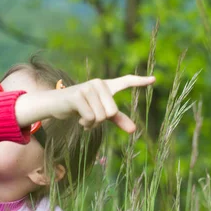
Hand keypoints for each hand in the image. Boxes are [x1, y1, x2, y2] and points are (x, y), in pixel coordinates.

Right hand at [15, 75, 155, 132]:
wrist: (56, 104)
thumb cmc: (80, 108)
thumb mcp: (100, 114)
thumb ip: (118, 120)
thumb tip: (134, 130)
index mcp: (106, 86)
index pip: (126, 81)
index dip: (140, 81)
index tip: (154, 80)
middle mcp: (99, 84)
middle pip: (112, 111)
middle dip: (102, 121)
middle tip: (90, 118)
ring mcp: (87, 88)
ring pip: (101, 116)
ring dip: (92, 124)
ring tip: (83, 117)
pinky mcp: (77, 95)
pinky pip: (90, 117)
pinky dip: (85, 123)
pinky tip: (78, 117)